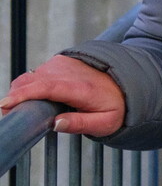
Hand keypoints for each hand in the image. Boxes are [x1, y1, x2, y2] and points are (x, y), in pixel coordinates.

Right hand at [1, 55, 125, 136]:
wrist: (126, 83)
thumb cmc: (115, 106)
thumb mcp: (105, 123)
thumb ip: (80, 124)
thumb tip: (55, 124)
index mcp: (81, 88)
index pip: (47, 87)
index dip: (24, 95)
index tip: (5, 105)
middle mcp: (70, 72)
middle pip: (32, 80)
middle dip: (15, 96)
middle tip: (9, 114)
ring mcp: (64, 64)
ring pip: (31, 76)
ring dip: (22, 91)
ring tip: (25, 108)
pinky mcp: (60, 61)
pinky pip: (37, 72)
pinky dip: (30, 84)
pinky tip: (37, 97)